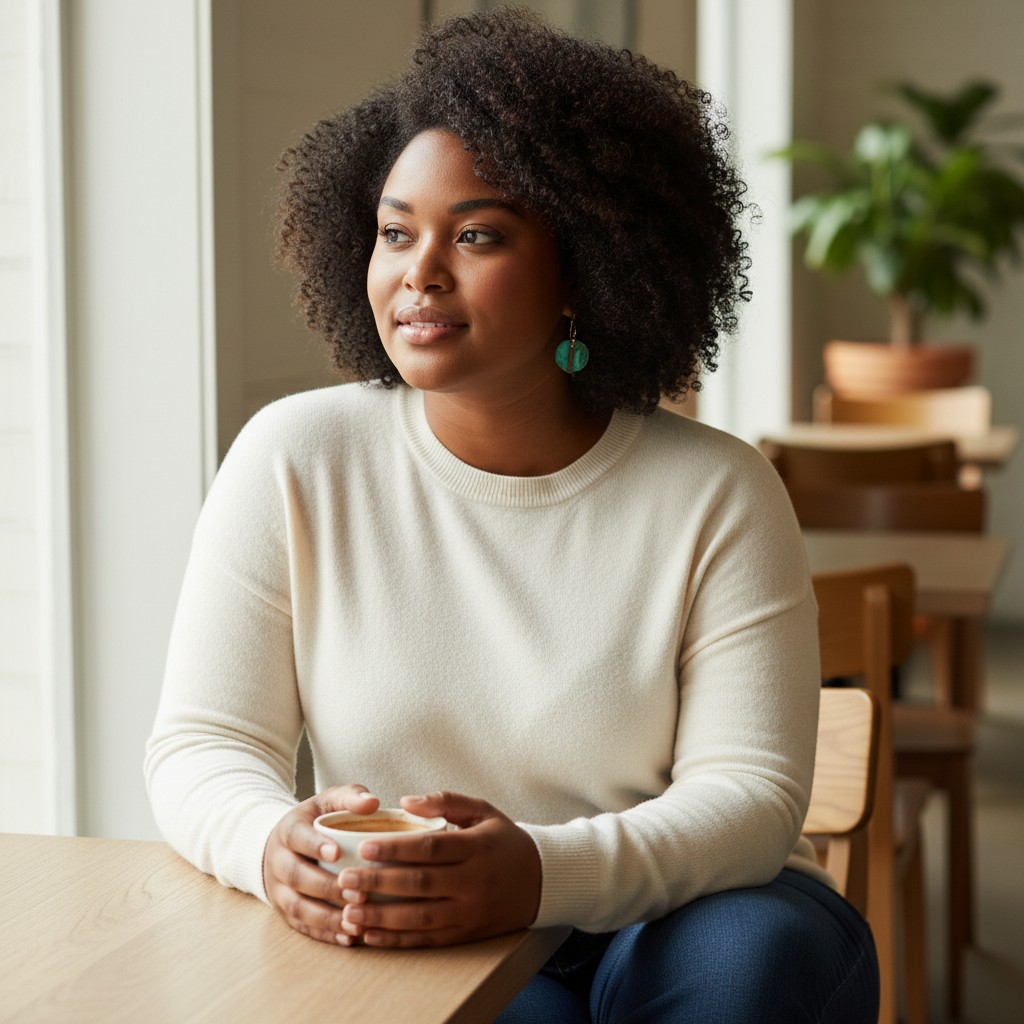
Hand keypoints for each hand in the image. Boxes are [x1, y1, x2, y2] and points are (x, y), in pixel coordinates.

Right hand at [262, 784, 379, 944]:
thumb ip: (349, 797)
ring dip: (327, 917)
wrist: (282, 845)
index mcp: (288, 831)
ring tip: (356, 922)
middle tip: (360, 893)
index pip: (298, 838)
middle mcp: (279, 862)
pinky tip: (349, 937)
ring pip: (298, 907)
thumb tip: (373, 802)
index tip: (337, 853)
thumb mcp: (328, 801)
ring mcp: (279, 890)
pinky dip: (325, 934)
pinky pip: (303, 926)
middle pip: (298, 877)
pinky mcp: (287, 912)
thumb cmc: (315, 820)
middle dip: (328, 887)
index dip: (315, 846)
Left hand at [337, 791, 540, 947]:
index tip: (364, 847)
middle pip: (420, 884)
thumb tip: (405, 801)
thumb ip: (445, 800)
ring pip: (420, 917)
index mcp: (477, 847)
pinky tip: (372, 936)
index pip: (431, 848)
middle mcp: (474, 882)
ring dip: (382, 918)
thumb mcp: (483, 810)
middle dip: (379, 884)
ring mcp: (470, 912)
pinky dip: (398, 940)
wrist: (543, 880)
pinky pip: (428, 940)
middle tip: (345, 880)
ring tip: (350, 911)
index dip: (396, 849)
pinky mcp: (467, 934)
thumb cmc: (504, 840)